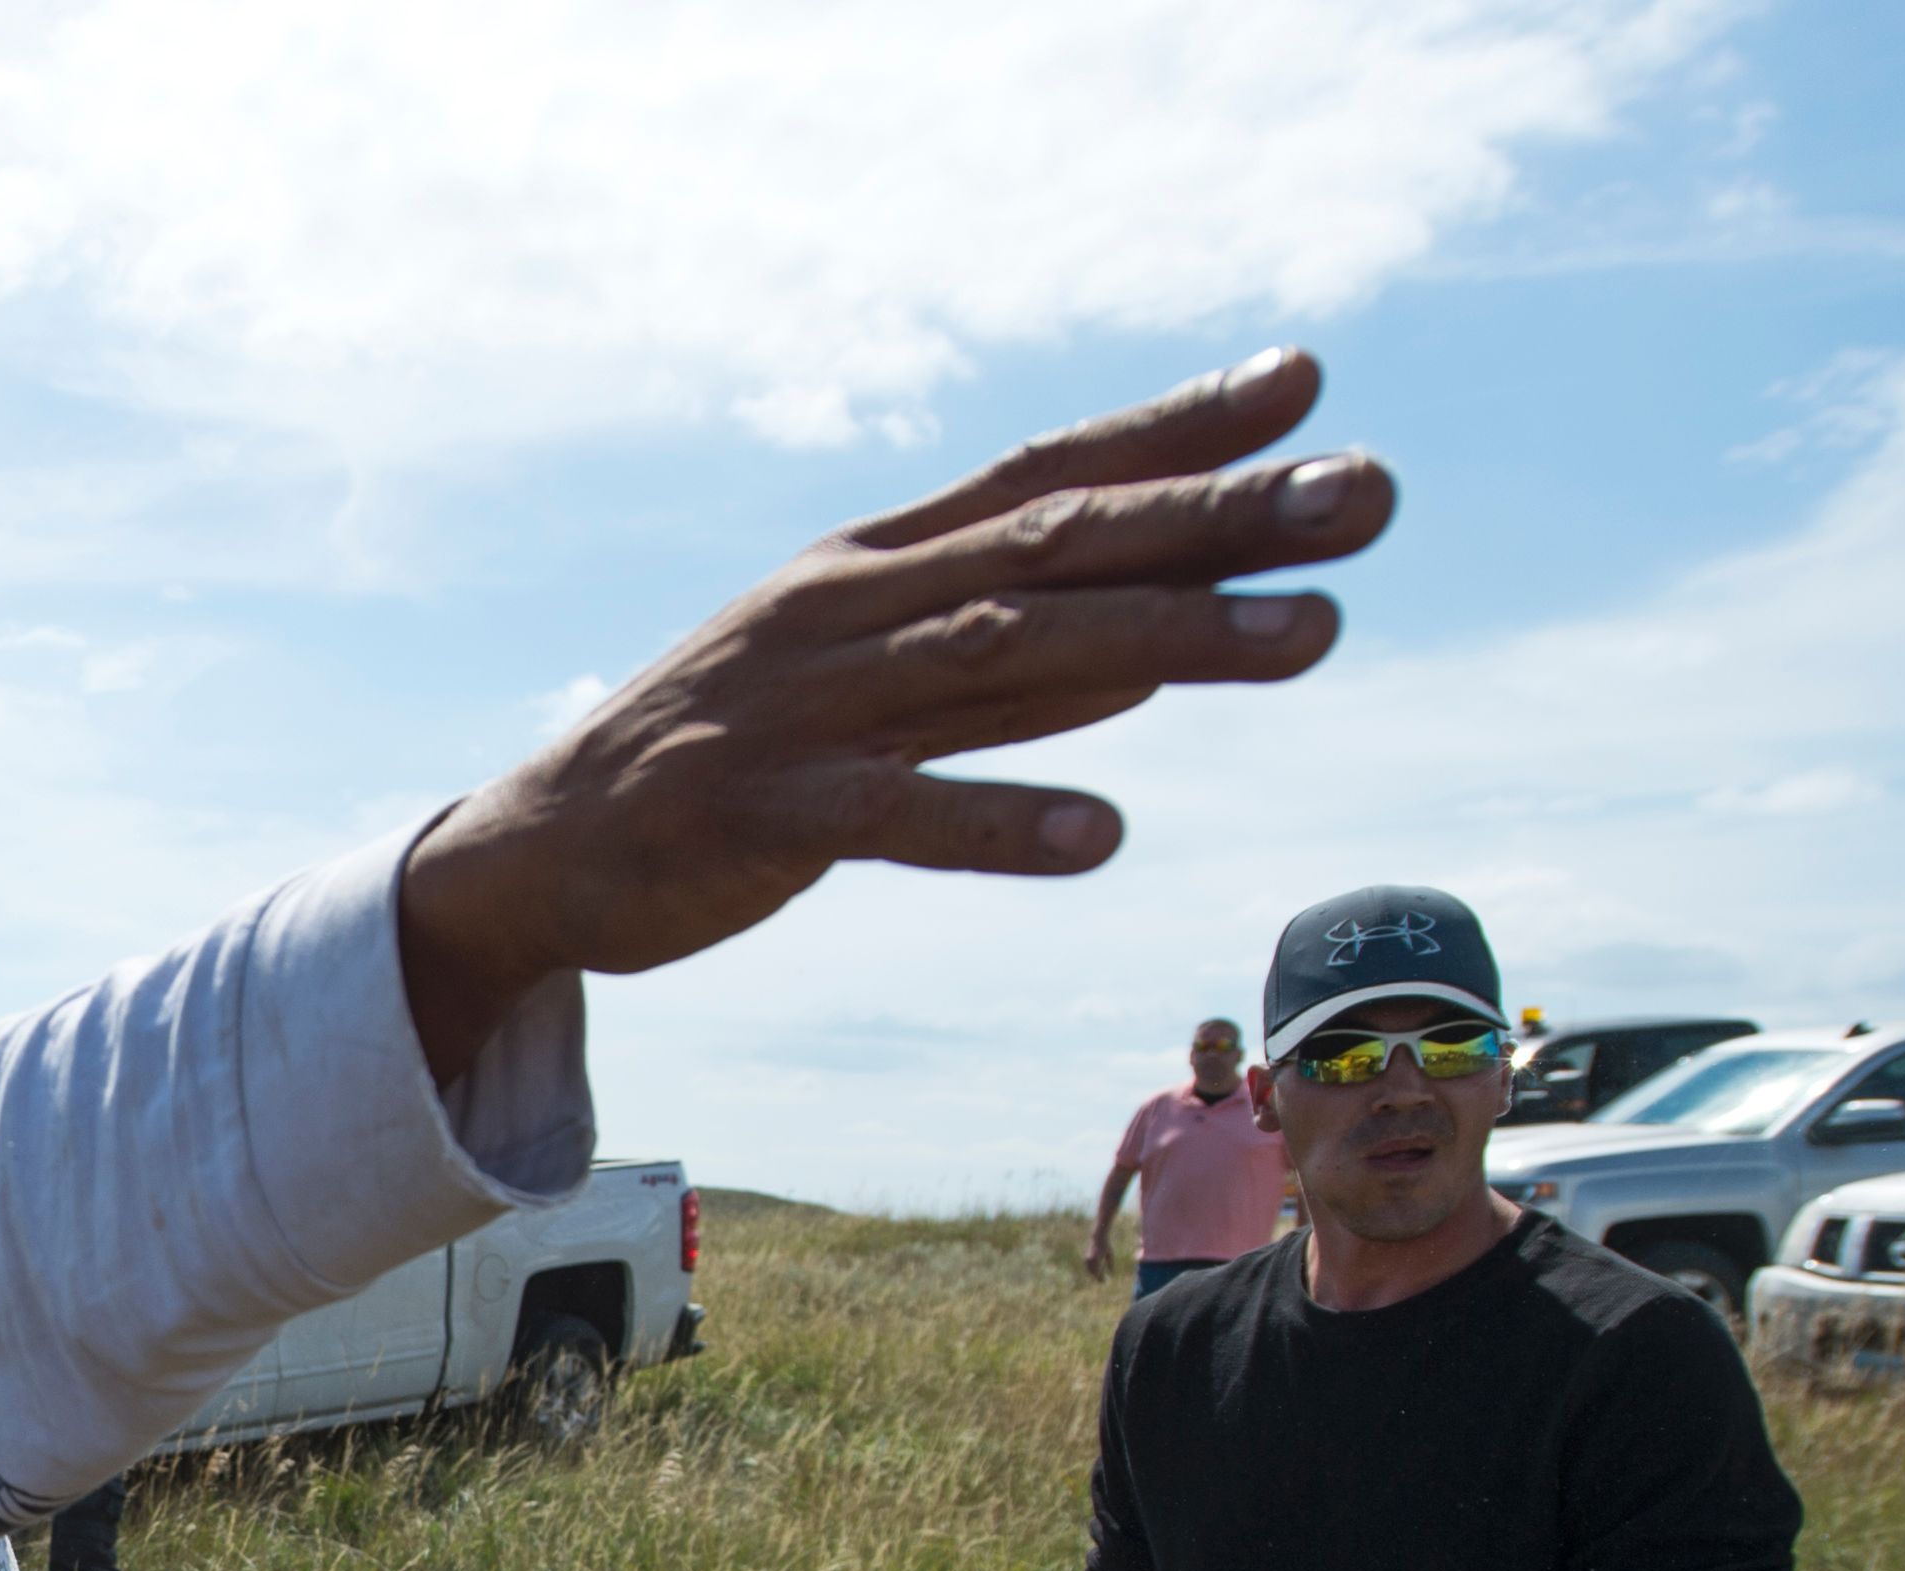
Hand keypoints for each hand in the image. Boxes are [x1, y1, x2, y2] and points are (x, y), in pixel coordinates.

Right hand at [395, 349, 1391, 1045]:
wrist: (537, 847)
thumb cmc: (728, 753)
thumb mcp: (866, 676)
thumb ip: (1007, 655)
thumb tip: (1165, 635)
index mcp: (875, 562)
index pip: (1046, 474)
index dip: (1173, 430)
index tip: (1309, 390)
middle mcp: (850, 607)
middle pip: (1059, 547)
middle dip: (1221, 520)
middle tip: (1367, 498)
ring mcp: (806, 706)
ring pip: (1010, 658)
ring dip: (1170, 642)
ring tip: (1309, 636)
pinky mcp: (762, 816)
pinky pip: (898, 816)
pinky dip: (1003, 821)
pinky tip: (1105, 836)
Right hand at [1079, 1234, 1115, 1283]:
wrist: (1097, 1239)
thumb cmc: (1106, 1246)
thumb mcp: (1110, 1255)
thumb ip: (1110, 1264)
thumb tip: (1111, 1273)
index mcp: (1098, 1260)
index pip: (1099, 1272)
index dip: (1101, 1278)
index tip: (1104, 1282)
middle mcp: (1091, 1260)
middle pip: (1094, 1273)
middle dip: (1098, 1278)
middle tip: (1102, 1282)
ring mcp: (1087, 1260)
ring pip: (1090, 1271)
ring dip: (1094, 1275)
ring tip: (1100, 1277)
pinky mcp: (1086, 1259)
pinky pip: (1088, 1268)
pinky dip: (1092, 1271)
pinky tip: (1096, 1272)